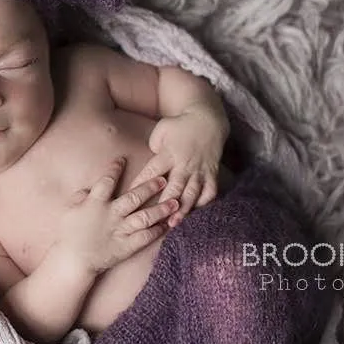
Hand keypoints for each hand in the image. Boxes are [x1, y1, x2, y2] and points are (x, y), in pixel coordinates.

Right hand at [53, 158, 178, 275]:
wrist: (72, 261)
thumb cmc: (68, 235)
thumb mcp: (69, 211)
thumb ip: (80, 197)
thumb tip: (88, 189)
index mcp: (95, 203)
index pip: (107, 181)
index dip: (115, 168)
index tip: (123, 159)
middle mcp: (111, 214)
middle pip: (134, 197)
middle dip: (150, 187)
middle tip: (163, 179)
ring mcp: (121, 230)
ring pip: (145, 216)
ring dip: (161, 209)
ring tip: (175, 202)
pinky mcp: (126, 246)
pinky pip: (145, 237)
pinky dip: (157, 231)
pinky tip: (167, 225)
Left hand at [130, 103, 226, 225]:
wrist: (208, 120)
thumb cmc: (179, 125)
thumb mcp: (161, 130)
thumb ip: (153, 147)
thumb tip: (150, 164)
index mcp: (169, 153)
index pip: (152, 171)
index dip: (141, 184)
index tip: (131, 198)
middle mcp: (185, 164)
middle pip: (175, 187)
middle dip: (166, 204)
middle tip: (156, 220)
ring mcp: (200, 170)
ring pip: (192, 193)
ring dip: (183, 209)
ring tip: (174, 223)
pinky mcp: (212, 173)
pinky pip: (210, 191)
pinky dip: (203, 203)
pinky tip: (195, 213)